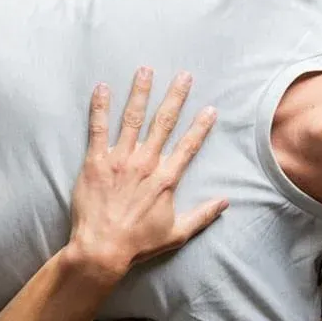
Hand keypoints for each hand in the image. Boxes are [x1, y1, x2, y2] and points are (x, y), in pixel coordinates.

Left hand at [67, 67, 226, 277]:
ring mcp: (120, 160)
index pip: (188, 146)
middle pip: (164, 123)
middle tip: (184, 76)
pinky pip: (98, 129)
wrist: (102, 249)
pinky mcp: (95, 162)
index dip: (201, 126)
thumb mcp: (177, 234)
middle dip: (175, 97)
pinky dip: (100, 107)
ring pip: (132, 119)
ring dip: (140, 93)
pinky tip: (102, 88)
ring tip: (145, 71)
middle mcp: (145, 164)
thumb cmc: (138, 244)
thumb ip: (202, 216)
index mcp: (165, 179)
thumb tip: (226, 203)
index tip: (210, 108)